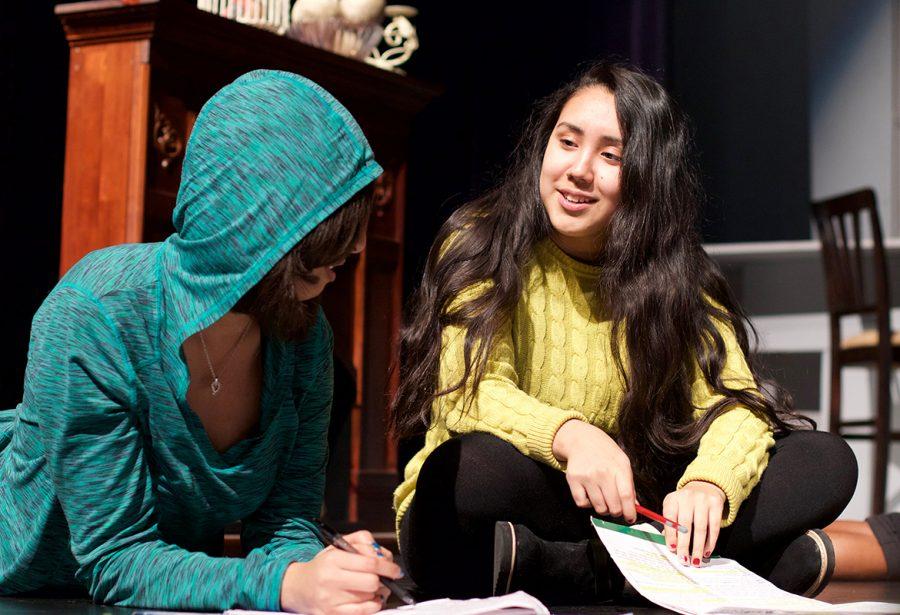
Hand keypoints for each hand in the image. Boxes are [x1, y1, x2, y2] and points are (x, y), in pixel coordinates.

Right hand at [280, 530, 400, 614]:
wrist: (298, 587)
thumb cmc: (323, 566)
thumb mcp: (338, 546)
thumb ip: (362, 542)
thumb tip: (382, 553)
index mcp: (333, 559)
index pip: (370, 563)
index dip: (388, 566)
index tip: (395, 569)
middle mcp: (331, 579)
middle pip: (372, 582)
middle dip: (383, 580)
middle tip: (384, 578)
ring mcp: (331, 600)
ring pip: (369, 597)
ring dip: (378, 592)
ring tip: (373, 587)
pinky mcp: (332, 614)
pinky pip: (363, 612)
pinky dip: (372, 605)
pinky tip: (370, 599)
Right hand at [552, 419, 636, 521]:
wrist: (582, 439)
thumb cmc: (605, 452)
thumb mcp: (622, 462)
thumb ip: (629, 484)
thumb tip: (634, 506)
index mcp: (619, 468)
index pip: (626, 496)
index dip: (630, 512)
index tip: (630, 518)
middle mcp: (603, 473)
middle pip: (614, 506)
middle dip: (617, 512)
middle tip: (616, 508)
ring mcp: (587, 477)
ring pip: (599, 508)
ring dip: (603, 509)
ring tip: (603, 499)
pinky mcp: (573, 480)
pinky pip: (582, 503)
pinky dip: (588, 504)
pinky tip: (591, 495)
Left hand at [662, 481, 725, 567]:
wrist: (705, 486)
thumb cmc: (686, 503)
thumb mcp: (674, 508)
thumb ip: (671, 525)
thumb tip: (671, 545)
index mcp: (673, 499)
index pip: (669, 518)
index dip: (670, 534)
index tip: (672, 549)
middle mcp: (687, 497)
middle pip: (685, 525)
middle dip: (684, 545)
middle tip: (684, 560)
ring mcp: (703, 500)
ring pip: (701, 528)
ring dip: (698, 547)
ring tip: (696, 560)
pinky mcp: (716, 504)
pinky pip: (714, 527)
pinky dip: (711, 542)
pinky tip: (707, 551)